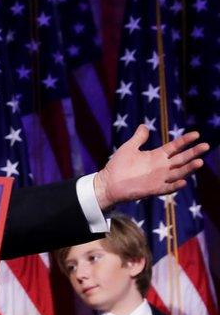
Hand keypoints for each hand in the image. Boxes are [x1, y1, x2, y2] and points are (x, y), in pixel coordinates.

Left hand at [94, 125, 209, 208]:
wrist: (108, 183)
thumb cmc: (117, 165)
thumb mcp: (129, 148)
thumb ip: (138, 138)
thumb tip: (144, 125)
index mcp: (157, 156)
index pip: (175, 147)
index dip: (185, 141)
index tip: (197, 134)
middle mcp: (161, 167)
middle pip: (181, 159)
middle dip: (193, 152)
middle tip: (206, 146)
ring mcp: (159, 178)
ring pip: (178, 173)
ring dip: (189, 168)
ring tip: (199, 162)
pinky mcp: (153, 189)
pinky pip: (167, 188)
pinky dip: (175, 185)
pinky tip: (183, 181)